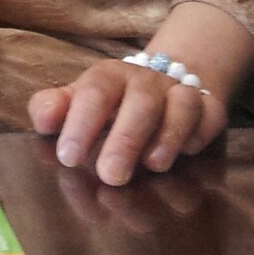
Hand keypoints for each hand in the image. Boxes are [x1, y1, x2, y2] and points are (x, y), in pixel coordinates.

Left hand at [27, 59, 226, 185]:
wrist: (161, 79)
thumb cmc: (109, 101)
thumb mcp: (76, 100)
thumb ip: (52, 107)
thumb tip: (42, 121)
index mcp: (108, 77)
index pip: (94, 92)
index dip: (81, 123)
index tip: (68, 157)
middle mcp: (146, 82)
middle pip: (140, 103)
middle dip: (126, 139)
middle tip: (110, 176)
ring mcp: (179, 93)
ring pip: (182, 106)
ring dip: (169, 136)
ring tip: (153, 167)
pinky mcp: (209, 108)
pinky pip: (211, 115)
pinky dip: (201, 132)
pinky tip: (189, 153)